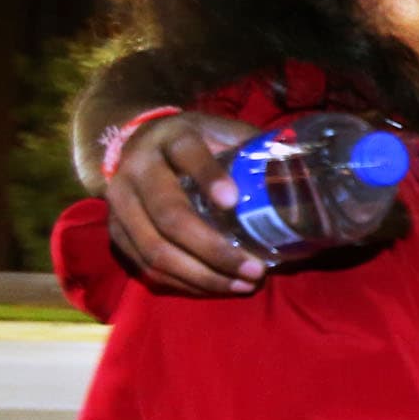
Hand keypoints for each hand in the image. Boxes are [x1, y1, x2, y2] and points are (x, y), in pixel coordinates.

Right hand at [106, 112, 265, 294]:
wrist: (138, 142)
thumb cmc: (197, 141)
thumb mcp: (222, 132)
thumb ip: (253, 147)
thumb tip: (302, 172)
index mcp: (172, 137)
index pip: (188, 153)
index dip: (209, 177)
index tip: (232, 201)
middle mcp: (138, 168)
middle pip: (170, 214)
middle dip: (214, 249)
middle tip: (254, 269)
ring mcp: (120, 203)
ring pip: (155, 249)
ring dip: (201, 275)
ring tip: (242, 285)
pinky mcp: (115, 232)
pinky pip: (145, 267)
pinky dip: (183, 283)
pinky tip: (215, 287)